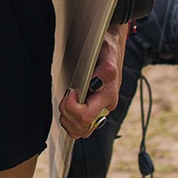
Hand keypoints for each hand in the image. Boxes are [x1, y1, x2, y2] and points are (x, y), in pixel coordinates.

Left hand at [57, 21, 126, 139]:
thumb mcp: (106, 54)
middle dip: (67, 113)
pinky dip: (72, 124)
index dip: (71, 106)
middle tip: (65, 96)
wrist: (112, 46)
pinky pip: (84, 129)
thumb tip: (96, 84)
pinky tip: (69, 112)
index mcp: (109, 94)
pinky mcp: (96, 111)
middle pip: (82, 126)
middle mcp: (106, 105)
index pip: (86, 115)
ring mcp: (101, 110)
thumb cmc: (107, 49)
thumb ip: (104, 71)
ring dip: (69, 120)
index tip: (69, 91)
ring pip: (82, 131)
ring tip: (66, 104)